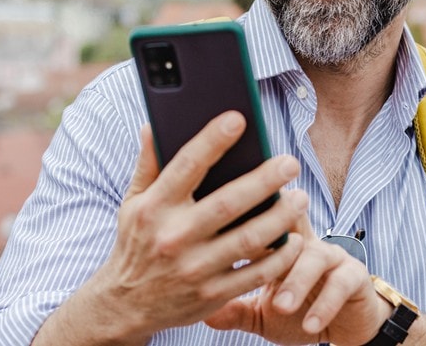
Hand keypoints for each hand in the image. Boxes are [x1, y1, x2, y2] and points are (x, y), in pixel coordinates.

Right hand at [36, 111, 307, 344]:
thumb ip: (148, 164)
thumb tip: (153, 124)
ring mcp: (194, 269)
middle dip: (264, 180)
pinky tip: (295, 239)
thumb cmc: (136, 243)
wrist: (125, 305)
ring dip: (280, 217)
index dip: (212, 141)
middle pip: (227, 203)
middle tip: (290, 162)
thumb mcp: (133, 203)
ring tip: (300, 198)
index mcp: (154, 208)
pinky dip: (280, 257)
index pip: (186, 167)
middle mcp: (174, 237)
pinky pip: (256, 274)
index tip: (238, 119)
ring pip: (249, 239)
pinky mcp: (212, 294)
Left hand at [205, 216, 392, 344]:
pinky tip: (309, 323)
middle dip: (272, 234)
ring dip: (297, 281)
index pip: (262, 224)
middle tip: (249, 253)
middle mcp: (308, 243)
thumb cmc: (302, 313)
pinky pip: (340, 284)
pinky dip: (324, 304)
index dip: (244, 222)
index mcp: (283, 247)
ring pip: (314, 257)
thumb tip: (200, 313)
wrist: (348, 326)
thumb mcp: (263, 315)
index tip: (220, 230)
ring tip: (282, 307)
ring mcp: (333, 256)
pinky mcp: (355, 275)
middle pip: (290, 226)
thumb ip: (236, 310)